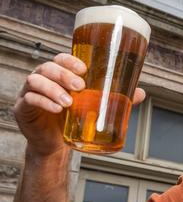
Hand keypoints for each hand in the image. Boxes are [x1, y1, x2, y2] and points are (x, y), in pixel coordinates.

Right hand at [13, 53, 145, 156]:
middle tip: (80, 86)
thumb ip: (115, 98)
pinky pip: (29, 100)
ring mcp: (29, 92)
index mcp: (59, 74)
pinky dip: (43, 103)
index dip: (70, 60)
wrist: (55, 143)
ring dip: (53, 89)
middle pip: (47, 67)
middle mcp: (42, 79)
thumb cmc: (74, 118)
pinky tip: (56, 110)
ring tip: (69, 102)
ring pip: (36, 81)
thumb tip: (141, 93)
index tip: (84, 68)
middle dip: (64, 74)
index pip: (60, 58)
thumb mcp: (94, 106)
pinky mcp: (22, 108)